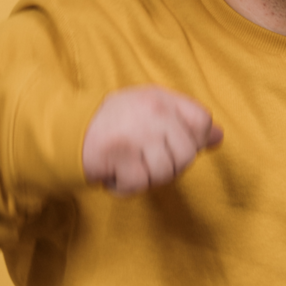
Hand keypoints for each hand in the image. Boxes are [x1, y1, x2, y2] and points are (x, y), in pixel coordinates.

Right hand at [82, 85, 222, 195]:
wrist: (67, 131)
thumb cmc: (115, 125)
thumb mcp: (151, 113)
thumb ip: (185, 123)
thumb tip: (219, 137)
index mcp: (161, 98)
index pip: (201, 121)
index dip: (193, 141)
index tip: (170, 146)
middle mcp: (152, 110)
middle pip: (187, 153)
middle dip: (169, 166)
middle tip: (145, 159)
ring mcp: (137, 132)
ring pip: (166, 172)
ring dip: (147, 178)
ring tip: (130, 165)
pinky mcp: (119, 154)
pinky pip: (140, 184)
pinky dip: (126, 186)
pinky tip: (114, 173)